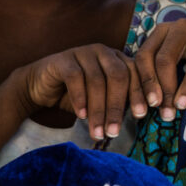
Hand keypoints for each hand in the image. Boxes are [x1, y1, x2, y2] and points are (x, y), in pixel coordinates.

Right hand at [19, 45, 133, 140]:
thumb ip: (119, 103)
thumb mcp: (103, 99)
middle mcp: (105, 53)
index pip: (137, 73)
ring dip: (98, 109)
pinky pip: (75, 77)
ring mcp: (84, 53)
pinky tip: (80, 115)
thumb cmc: (78, 95)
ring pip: (97, 80)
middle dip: (118, 106)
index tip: (144, 114)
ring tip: (97, 132)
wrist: (40, 87)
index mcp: (120, 59)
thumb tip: (140, 117)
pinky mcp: (63, 59)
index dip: (141, 92)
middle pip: (119, 76)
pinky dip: (80, 98)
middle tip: (114, 132)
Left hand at [132, 19, 185, 121]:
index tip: (150, 105)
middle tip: (167, 112)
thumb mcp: (170, 59)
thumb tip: (145, 107)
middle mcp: (181, 27)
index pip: (145, 56)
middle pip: (166, 58)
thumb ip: (158, 75)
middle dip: (165, 88)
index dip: (146, 82)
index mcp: (162, 31)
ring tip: (182, 105)